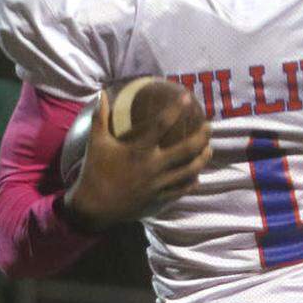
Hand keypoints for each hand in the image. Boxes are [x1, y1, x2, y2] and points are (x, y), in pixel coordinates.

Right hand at [64, 89, 211, 231]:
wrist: (93, 208)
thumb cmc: (94, 171)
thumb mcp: (96, 142)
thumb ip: (100, 117)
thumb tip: (100, 93)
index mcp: (138, 150)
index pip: (161, 125)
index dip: (175, 109)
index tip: (187, 98)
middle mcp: (152, 166)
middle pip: (186, 149)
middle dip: (201, 136)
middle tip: (210, 126)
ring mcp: (158, 184)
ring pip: (189, 171)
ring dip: (202, 159)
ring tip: (210, 149)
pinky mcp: (158, 198)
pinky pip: (180, 190)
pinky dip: (191, 182)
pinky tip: (197, 176)